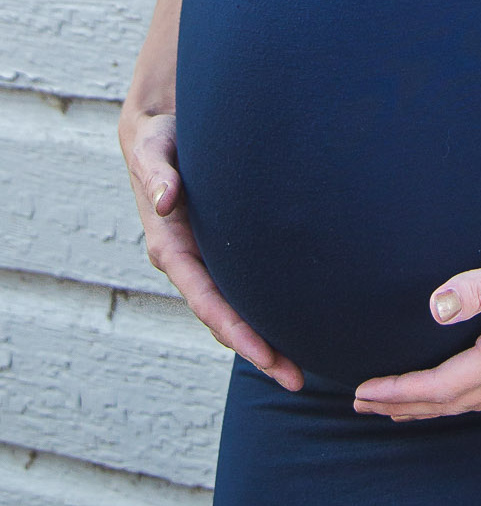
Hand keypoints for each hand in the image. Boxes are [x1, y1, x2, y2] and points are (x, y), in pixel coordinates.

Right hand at [119, 107, 303, 392]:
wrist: (161, 125)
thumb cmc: (157, 137)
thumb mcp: (152, 149)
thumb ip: (157, 174)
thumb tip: (165, 202)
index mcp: (171, 248)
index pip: (206, 301)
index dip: (235, 331)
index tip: (265, 357)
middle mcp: (191, 262)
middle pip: (225, 319)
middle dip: (258, 351)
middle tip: (297, 380)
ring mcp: (208, 258)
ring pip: (238, 309)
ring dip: (266, 340)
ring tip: (304, 369)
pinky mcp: (223, 247)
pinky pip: (247, 286)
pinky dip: (269, 309)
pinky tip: (302, 321)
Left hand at [352, 208, 480, 421]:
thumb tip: (435, 306)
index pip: (444, 384)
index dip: (400, 391)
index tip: (362, 392)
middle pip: (457, 401)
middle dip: (408, 406)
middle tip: (365, 406)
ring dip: (438, 404)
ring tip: (404, 404)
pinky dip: (472, 395)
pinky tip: (470, 387)